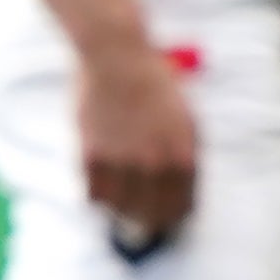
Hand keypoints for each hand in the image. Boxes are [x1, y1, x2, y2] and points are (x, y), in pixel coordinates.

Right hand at [74, 33, 197, 248]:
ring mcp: (122, 163)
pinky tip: (101, 182)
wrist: (116, 57)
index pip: (181, 209)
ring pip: (121, 211)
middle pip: (151, 218)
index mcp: (183, 157)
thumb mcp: (186, 120)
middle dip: (148, 222)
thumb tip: (180, 196)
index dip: (173, 218)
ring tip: (120, 200)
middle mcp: (155, 165)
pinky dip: (97, 196)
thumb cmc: (154, 85)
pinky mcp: (92, 157)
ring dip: (120, 210)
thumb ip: (186, 158)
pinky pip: (94, 196)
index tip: (165, 220)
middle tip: (140, 221)